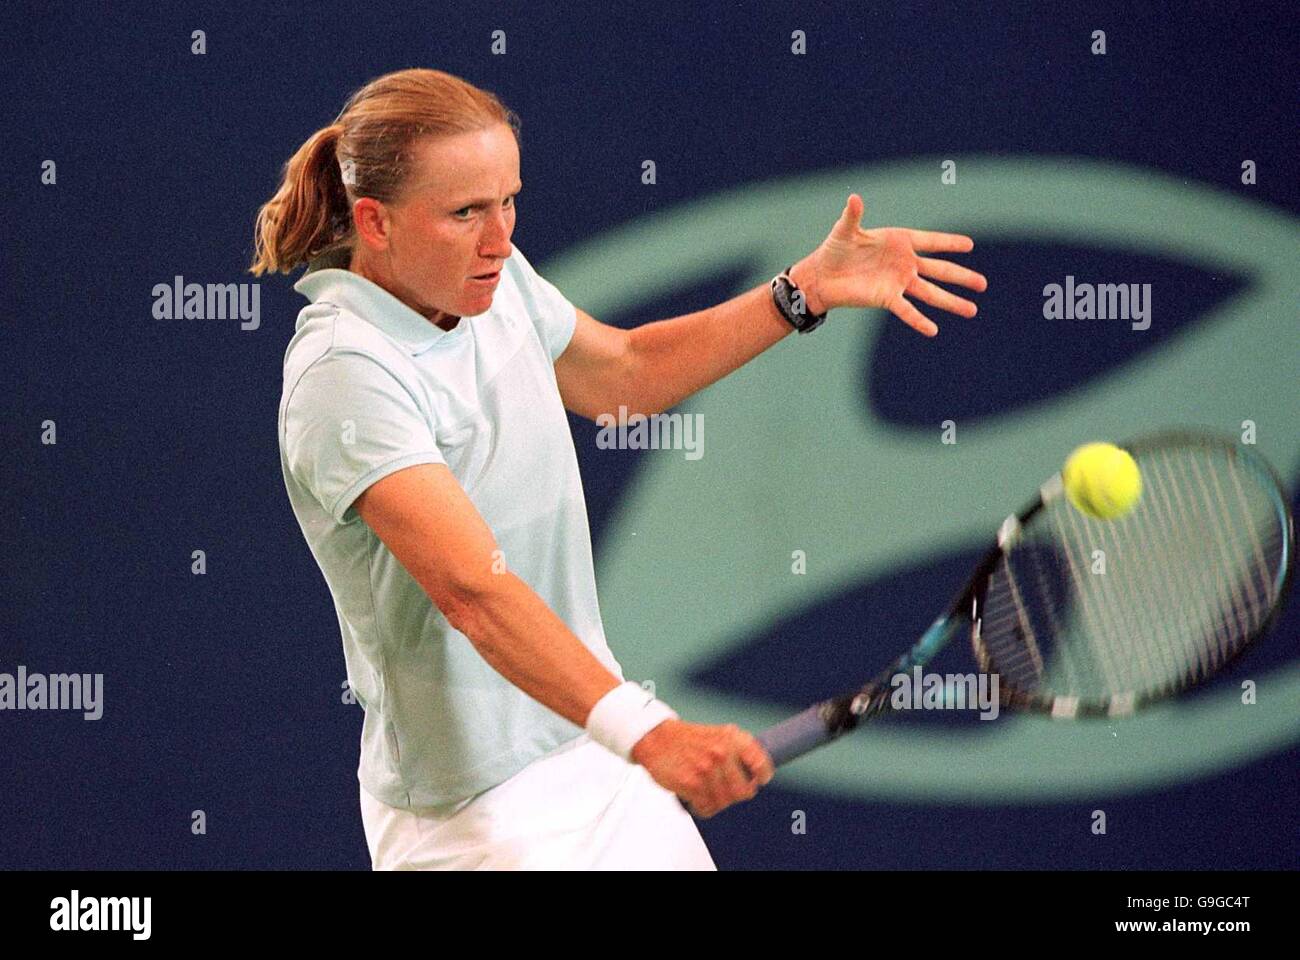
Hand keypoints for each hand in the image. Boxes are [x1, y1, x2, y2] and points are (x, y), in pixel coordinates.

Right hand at [630, 719, 773, 817]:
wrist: (657, 738)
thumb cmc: (688, 740)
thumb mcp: (718, 734)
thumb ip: (739, 749)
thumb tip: (758, 773)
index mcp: (732, 738)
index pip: (760, 763)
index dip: (762, 776)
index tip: (757, 780)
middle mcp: (721, 752)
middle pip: (744, 792)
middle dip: (735, 795)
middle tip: (725, 790)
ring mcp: (707, 769)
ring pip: (724, 803)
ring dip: (716, 802)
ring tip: (707, 792)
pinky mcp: (691, 783)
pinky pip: (706, 808)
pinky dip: (702, 807)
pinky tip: (697, 798)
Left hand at [789, 193, 987, 336]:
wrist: (822, 276)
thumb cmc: (834, 249)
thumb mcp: (845, 230)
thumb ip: (853, 215)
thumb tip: (854, 198)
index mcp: (899, 241)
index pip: (931, 241)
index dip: (950, 243)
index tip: (970, 245)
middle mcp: (904, 263)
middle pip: (939, 270)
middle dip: (961, 277)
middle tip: (983, 284)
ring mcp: (898, 282)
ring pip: (930, 293)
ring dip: (951, 301)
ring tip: (972, 310)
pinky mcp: (887, 298)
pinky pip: (907, 310)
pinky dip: (919, 320)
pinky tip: (934, 330)